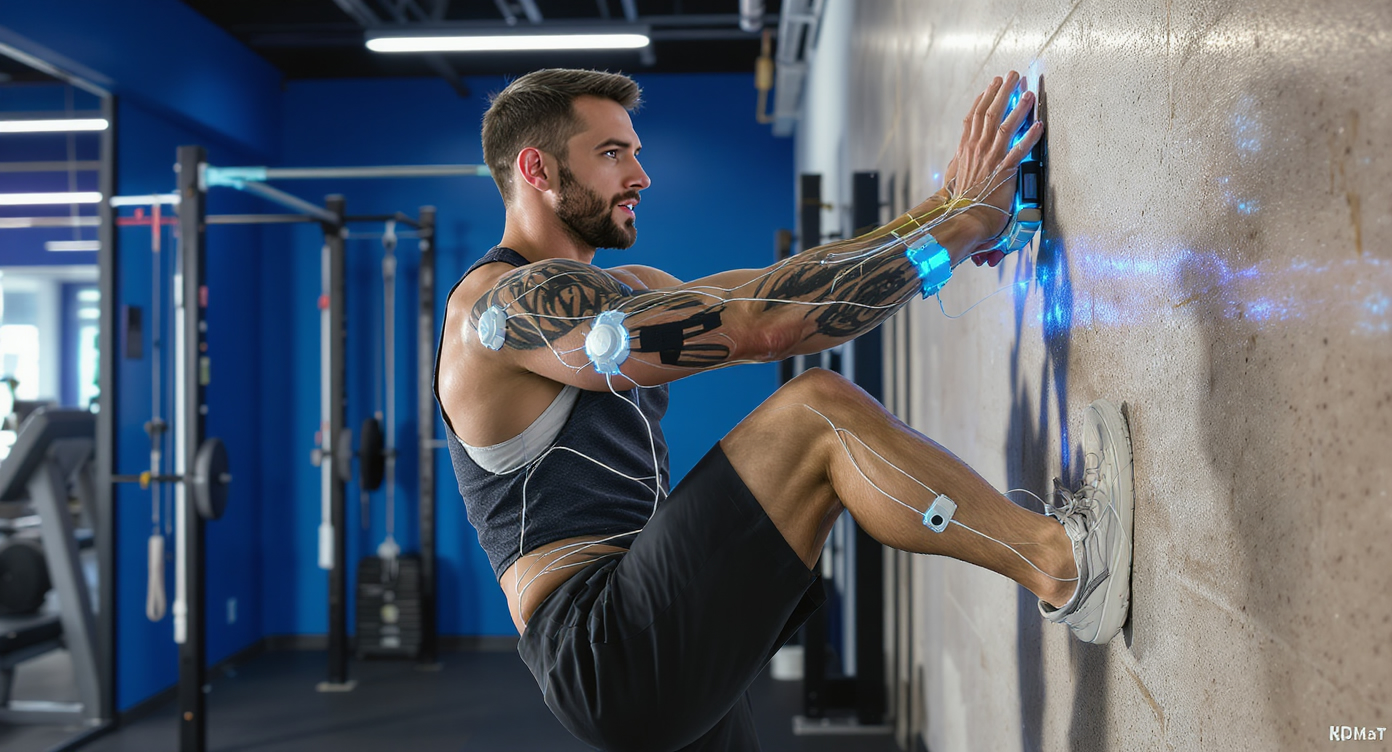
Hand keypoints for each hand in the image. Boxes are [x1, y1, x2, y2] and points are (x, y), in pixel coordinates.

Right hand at [940, 72, 1042, 266]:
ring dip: (1018, 107)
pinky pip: (1020, 150)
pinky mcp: (1005, 172)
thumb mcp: (952, 179)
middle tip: (1012, 75)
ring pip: (1005, 126)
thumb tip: (956, 162)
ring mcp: (991, 159)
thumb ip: (956, 166)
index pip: (973, 117)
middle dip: (1002, 92)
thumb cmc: (958, 203)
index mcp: (965, 150)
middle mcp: (977, 150)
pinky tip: (1039, 124)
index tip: (991, 85)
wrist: (962, 219)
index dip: (983, 98)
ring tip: (1028, 91)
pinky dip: (1030, 136)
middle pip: (990, 113)